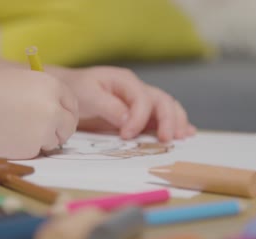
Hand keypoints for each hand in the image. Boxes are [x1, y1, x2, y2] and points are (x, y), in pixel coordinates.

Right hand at [0, 69, 77, 158]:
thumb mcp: (21, 82)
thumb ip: (43, 95)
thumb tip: (59, 114)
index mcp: (52, 86)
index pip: (72, 104)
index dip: (67, 113)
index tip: (63, 119)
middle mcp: (54, 108)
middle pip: (69, 126)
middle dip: (60, 131)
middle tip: (45, 132)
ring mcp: (45, 130)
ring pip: (53, 141)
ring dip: (40, 140)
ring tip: (13, 129)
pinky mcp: (33, 149)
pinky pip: (36, 151)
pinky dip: (25, 148)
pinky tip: (6, 137)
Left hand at [49, 66, 195, 141]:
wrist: (69, 90)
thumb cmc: (76, 90)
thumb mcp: (86, 95)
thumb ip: (107, 106)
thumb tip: (127, 119)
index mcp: (125, 81)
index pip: (142, 98)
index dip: (139, 118)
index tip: (126, 135)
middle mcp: (137, 89)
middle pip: (162, 101)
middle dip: (168, 120)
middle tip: (166, 139)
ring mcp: (141, 101)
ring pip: (167, 108)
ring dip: (177, 121)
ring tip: (183, 136)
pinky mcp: (140, 114)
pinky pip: (161, 117)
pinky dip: (175, 124)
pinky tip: (185, 133)